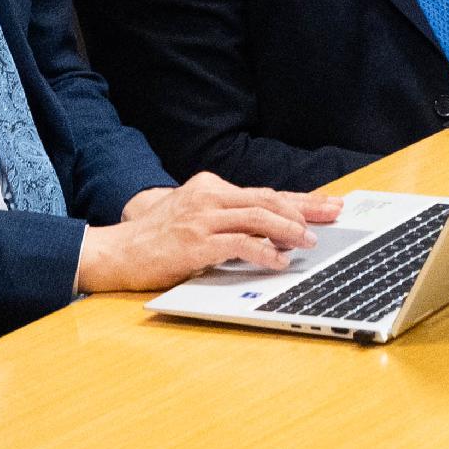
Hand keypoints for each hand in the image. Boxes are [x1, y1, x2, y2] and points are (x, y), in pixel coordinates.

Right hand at [81, 174, 338, 291]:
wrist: (115, 252)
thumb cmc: (155, 240)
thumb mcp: (193, 217)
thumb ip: (226, 218)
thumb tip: (271, 232)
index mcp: (211, 187)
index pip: (265, 192)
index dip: (301, 199)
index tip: (328, 204)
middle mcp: (210, 196)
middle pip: (269, 198)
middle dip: (306, 208)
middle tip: (334, 216)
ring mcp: (202, 218)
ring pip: (259, 217)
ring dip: (289, 230)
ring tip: (310, 242)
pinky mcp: (196, 243)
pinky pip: (240, 244)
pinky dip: (264, 252)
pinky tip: (279, 261)